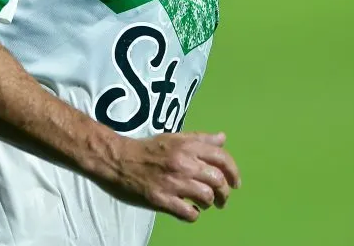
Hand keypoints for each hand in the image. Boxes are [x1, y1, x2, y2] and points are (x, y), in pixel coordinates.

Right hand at [103, 131, 240, 221]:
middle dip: (225, 193)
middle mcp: (182, 163)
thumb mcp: (173, 138)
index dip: (234, 172)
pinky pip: (189, 213)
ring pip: (206, 197)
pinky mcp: (161, 200)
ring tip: (203, 203)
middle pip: (217, 180)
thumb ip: (199, 139)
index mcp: (186, 146)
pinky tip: (189, 210)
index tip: (235, 183)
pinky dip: (193, 214)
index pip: (222, 158)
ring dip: (209, 203)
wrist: (117, 160)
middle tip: (222, 199)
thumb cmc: (146, 150)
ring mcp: (172, 182)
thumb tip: (223, 138)